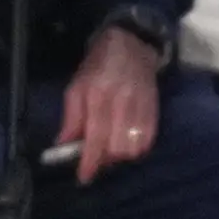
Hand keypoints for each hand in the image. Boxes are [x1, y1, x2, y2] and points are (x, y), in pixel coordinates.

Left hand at [56, 27, 162, 184]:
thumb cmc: (98, 65)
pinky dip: (138, 147)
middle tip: (97, 156)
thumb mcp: (76, 86)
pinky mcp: (155, 107)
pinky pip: (149, 138)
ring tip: (112, 148)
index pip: (96, 137)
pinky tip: (127, 142)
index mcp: (99, 95)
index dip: (90, 161)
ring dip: (122, 155)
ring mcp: (142, 105)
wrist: (131, 42)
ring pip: (135, 147)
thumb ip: (71, 117)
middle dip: (106, 159)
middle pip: (118, 148)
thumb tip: (63, 144)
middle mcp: (123, 102)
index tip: (84, 177)